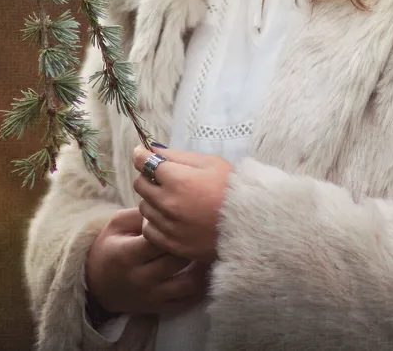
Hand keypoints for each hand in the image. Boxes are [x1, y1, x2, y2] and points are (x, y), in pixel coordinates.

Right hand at [84, 207, 210, 316]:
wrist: (96, 284)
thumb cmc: (110, 247)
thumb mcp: (117, 224)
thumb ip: (141, 214)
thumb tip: (168, 206)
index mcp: (127, 255)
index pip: (158, 240)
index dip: (175, 228)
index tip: (184, 217)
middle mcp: (140, 278)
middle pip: (177, 261)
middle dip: (191, 245)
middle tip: (202, 232)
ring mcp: (151, 296)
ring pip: (187, 284)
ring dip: (201, 269)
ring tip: (205, 252)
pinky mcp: (159, 308)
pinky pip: (187, 302)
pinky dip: (200, 288)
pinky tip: (204, 272)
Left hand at [132, 145, 233, 262]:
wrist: (252, 223)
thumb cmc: (234, 187)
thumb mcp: (210, 162)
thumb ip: (178, 156)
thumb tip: (151, 149)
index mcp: (177, 179)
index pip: (144, 162)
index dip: (141, 156)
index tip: (142, 154)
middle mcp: (168, 203)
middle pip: (140, 184)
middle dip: (148, 177)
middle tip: (162, 177)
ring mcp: (168, 225)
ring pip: (143, 207)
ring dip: (152, 200)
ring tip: (172, 198)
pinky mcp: (172, 244)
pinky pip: (149, 229)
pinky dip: (154, 222)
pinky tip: (169, 218)